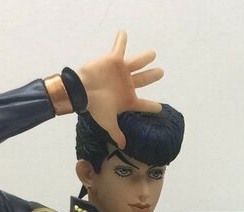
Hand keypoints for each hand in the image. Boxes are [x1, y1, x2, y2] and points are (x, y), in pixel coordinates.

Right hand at [78, 31, 163, 147]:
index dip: (151, 106)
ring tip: (153, 54)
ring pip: (137, 63)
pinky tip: (124, 32)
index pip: (143, 104)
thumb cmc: (96, 107)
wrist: (82, 91)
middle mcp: (126, 85)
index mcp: (128, 100)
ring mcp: (121, 72)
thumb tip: (123, 146)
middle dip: (152, 76)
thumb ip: (117, 134)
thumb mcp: (108, 123)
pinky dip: (121, 40)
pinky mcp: (114, 60)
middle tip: (161, 72)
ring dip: (145, 58)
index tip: (160, 108)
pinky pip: (119, 47)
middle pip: (144, 80)